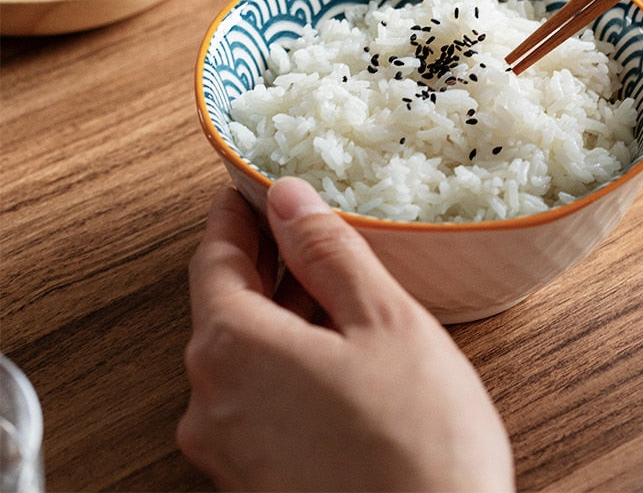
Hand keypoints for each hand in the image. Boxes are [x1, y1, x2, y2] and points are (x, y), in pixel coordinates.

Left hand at [177, 178, 514, 491]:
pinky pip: (255, 397)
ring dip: (279, 312)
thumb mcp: (382, 323)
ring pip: (244, 353)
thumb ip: (328, 252)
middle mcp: (211, 402)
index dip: (234, 216)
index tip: (244, 190)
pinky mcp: (253, 481)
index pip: (216, 258)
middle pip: (225, 306)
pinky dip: (284, 359)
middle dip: (263, 262)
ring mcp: (228, 450)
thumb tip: (289, 198)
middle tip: (299, 229)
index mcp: (233, 349)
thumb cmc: (418, 446)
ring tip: (329, 286)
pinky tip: (331, 352)